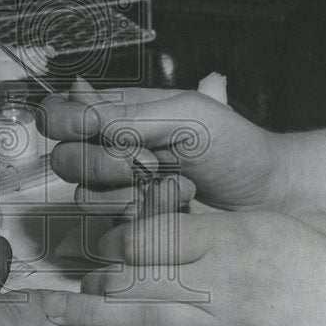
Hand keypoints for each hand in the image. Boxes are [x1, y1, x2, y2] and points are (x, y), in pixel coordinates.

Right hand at [40, 82, 286, 215]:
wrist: (267, 197)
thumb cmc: (234, 147)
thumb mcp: (186, 116)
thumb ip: (128, 114)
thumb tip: (75, 99)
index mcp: (119, 113)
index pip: (59, 114)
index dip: (64, 122)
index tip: (92, 128)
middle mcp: (110, 151)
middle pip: (65, 160)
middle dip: (104, 162)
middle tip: (147, 160)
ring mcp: (119, 191)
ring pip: (84, 197)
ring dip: (130, 191)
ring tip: (176, 183)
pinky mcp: (132, 227)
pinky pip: (112, 227)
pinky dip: (147, 216)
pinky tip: (177, 208)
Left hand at [42, 211, 325, 325]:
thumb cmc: (307, 261)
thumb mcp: (257, 223)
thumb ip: (205, 222)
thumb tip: (152, 215)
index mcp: (225, 240)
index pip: (150, 237)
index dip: (113, 244)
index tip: (98, 252)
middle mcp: (222, 283)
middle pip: (140, 279)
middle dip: (96, 283)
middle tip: (67, 290)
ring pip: (152, 322)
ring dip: (99, 320)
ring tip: (61, 318)